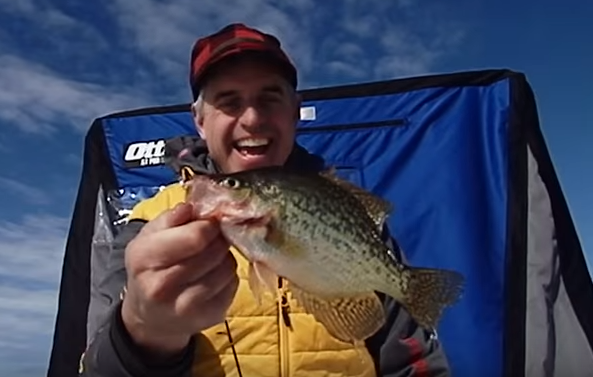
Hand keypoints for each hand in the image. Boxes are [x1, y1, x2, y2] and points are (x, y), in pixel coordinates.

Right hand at [121, 202, 238, 355]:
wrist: (150, 316)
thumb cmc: (151, 268)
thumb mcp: (149, 238)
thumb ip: (170, 218)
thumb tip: (191, 207)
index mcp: (144, 258)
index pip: (195, 236)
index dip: (208, 225)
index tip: (207, 223)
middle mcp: (162, 286)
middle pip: (214, 251)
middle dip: (217, 239)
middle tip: (211, 239)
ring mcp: (186, 306)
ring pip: (227, 267)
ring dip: (224, 257)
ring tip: (211, 257)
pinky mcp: (209, 316)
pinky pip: (233, 284)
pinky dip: (228, 275)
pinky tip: (214, 275)